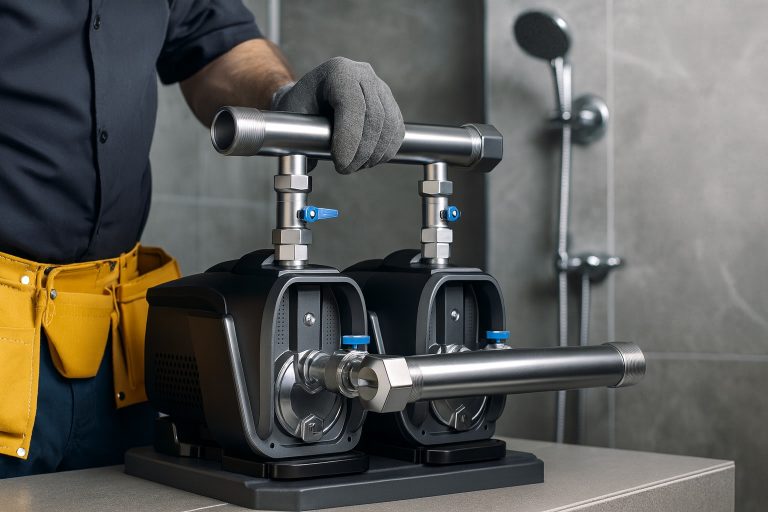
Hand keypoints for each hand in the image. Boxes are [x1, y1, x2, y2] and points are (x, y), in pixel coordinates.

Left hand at [272, 57, 404, 173]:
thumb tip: (309, 167)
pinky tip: (368, 160)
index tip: (340, 163)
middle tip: (345, 169)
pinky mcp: (389, 103)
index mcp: (338, 71)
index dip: (350, 138)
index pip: (352, 105)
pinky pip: (396, 131)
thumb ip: (297, 139)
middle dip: (361, 152)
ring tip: (355, 166)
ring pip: (389, 127)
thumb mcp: (292, 116)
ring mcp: (380, 88)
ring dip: (374, 154)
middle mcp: (363, 74)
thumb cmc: (300, 105)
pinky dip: (385, 151)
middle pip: (374, 118)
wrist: (311, 96)